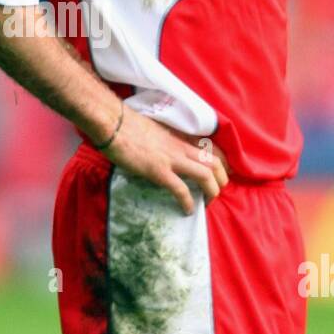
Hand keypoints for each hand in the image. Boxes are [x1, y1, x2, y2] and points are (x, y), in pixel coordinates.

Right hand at [99, 106, 228, 214]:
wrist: (112, 122)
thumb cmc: (126, 125)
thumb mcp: (154, 131)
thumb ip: (165, 142)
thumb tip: (163, 153)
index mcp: (179, 137)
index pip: (211, 148)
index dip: (222, 163)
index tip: (221, 175)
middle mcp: (180, 147)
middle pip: (214, 163)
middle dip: (221, 181)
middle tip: (216, 193)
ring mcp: (171, 159)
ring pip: (205, 175)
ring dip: (211, 192)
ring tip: (207, 204)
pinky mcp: (158, 171)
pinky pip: (180, 189)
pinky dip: (188, 202)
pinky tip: (187, 210)